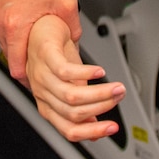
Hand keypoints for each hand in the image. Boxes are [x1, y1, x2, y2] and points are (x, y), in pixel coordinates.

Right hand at [0, 0, 78, 84]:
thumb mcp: (66, 3)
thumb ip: (72, 29)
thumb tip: (75, 43)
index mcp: (16, 27)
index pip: (16, 68)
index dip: (29, 79)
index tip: (38, 83)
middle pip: (10, 58)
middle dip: (25, 63)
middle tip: (41, 66)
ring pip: (5, 43)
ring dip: (19, 46)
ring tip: (35, 43)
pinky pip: (1, 28)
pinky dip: (13, 31)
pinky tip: (27, 23)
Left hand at [25, 13, 123, 141]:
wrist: (38, 26)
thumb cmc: (53, 57)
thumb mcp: (69, 85)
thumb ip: (80, 107)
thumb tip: (95, 128)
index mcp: (47, 107)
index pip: (69, 129)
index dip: (93, 132)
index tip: (113, 128)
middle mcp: (42, 93)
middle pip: (73, 113)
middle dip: (102, 107)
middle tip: (120, 98)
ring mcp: (42, 75)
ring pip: (71, 95)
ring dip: (100, 93)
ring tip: (116, 88)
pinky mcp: (45, 55)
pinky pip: (65, 71)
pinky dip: (86, 73)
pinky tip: (99, 72)